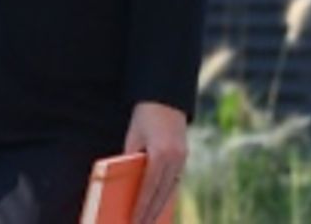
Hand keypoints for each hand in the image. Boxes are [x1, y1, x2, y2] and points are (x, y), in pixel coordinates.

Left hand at [123, 100, 187, 223]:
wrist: (166, 98)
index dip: (142, 205)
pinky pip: (174, 182)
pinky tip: (159, 206)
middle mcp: (175, 158)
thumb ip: (131, 158)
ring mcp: (182, 158)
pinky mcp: (184, 158)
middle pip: (162, 192)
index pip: (150, 186)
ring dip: (160, 207)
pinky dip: (166, 195)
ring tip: (149, 221)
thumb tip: (126, 183)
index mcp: (161, 153)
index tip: (134, 220)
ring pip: (170, 189)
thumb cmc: (143, 117)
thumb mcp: (133, 136)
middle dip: (151, 212)